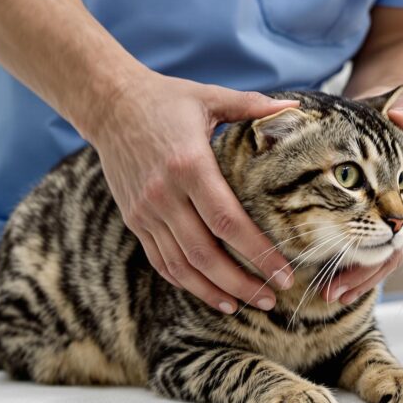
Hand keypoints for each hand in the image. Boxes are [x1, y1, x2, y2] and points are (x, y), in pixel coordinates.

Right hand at [89, 71, 297, 313]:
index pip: (228, 222)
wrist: (108, 104)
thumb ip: (252, 105)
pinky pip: (161, 261)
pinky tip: (212, 294)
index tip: (283, 272)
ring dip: (215, 291)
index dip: (258, 253)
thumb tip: (294, 106)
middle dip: (242, 283)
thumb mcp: (209, 97)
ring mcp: (145, 211)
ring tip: (246, 305)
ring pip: (181, 266)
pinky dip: (187, 283)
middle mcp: (164, 194)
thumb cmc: (166, 99)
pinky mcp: (134, 220)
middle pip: (205, 254)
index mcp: (189, 165)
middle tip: (273, 298)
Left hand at [321, 90, 402, 303]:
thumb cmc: (399, 113)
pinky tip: (331, 281)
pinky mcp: (378, 218)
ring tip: (329, 295)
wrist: (395, 115)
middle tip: (333, 291)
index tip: (357, 253)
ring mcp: (394, 216)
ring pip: (379, 256)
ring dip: (355, 277)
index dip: (381, 242)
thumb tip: (398, 113)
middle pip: (390, 250)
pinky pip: (369, 249)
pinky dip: (351, 265)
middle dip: (363, 273)